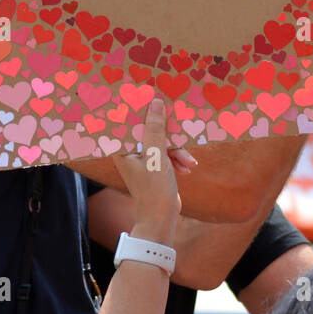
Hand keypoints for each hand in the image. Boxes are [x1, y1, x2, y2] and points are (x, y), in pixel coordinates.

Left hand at [111, 100, 191, 241]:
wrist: (162, 218)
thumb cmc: (154, 188)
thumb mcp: (157, 155)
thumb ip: (156, 129)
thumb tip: (155, 102)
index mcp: (123, 149)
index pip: (129, 122)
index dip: (140, 109)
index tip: (151, 95)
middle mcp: (131, 153)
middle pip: (149, 131)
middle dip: (168, 135)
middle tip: (180, 126)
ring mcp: (144, 160)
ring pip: (162, 143)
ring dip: (177, 151)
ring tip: (189, 162)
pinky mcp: (155, 167)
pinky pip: (167, 154)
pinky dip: (177, 159)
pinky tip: (188, 168)